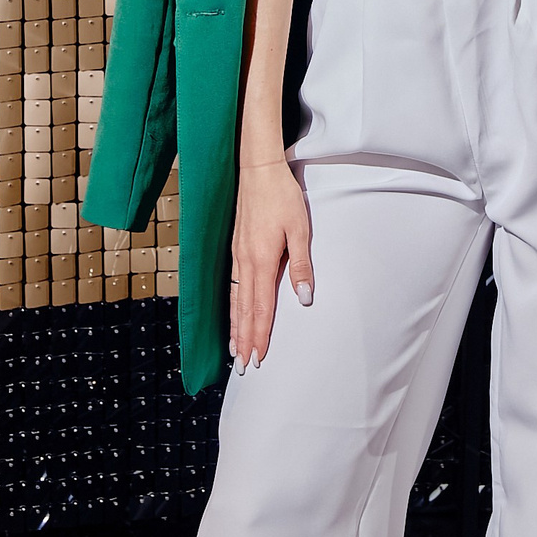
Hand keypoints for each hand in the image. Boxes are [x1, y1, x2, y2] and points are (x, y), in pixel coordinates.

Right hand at [229, 158, 312, 367]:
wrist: (257, 169)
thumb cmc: (282, 196)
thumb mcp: (299, 229)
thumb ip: (301, 265)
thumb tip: (305, 298)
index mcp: (261, 260)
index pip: (260, 307)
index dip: (259, 334)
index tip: (258, 358)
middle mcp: (245, 262)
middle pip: (243, 309)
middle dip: (244, 339)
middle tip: (244, 366)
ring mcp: (237, 255)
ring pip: (235, 299)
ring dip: (235, 327)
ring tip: (235, 350)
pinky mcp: (236, 248)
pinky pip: (232, 285)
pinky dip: (232, 306)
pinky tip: (233, 314)